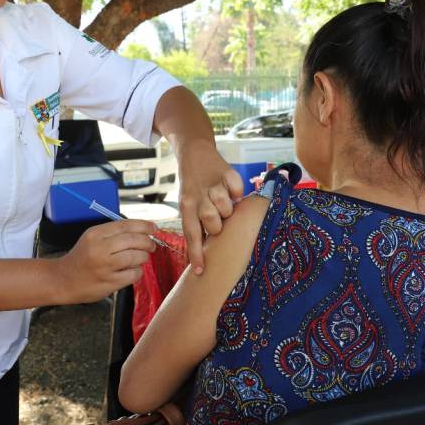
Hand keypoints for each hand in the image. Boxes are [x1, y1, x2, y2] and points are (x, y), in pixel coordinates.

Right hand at [57, 220, 156, 303]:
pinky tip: (133, 271)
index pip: (126, 225)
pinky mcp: (108, 283)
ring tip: (141, 258)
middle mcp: (100, 249)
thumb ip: (114, 234)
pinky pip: (133, 274)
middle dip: (147, 242)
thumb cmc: (82, 258)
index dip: (144, 226)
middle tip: (151, 245)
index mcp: (96, 234)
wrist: (63, 280)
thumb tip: (143, 230)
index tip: (154, 228)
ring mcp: (104, 267)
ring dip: (144, 257)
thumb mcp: (92, 238)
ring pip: (135, 257)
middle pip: (133, 240)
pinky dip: (138, 272)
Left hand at [176, 140, 243, 274]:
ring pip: (226, 207)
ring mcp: (212, 184)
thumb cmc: (193, 186)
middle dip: (218, 225)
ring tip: (222, 201)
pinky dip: (236, 190)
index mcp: (186, 206)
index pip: (191, 234)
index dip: (196, 253)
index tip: (200, 271)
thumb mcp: (187, 203)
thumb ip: (197, 222)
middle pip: (213, 222)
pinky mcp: (227, 173)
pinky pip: (238, 189)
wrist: (194, 153)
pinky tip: (230, 188)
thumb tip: (208, 250)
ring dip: (227, 207)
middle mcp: (198, 196)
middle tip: (218, 217)